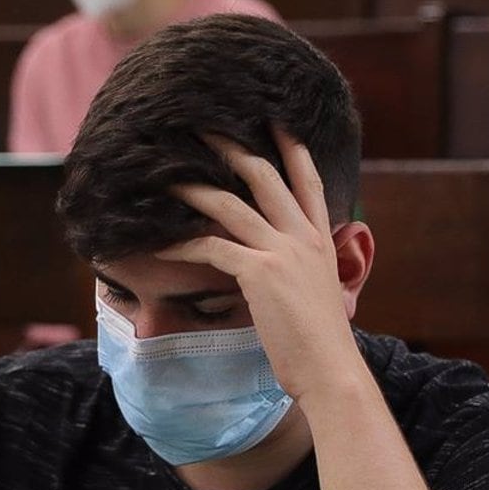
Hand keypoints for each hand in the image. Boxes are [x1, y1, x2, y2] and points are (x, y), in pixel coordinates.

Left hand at [157, 128, 368, 405]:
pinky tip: (158, 245)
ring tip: (166, 173)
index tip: (275, 120)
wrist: (330, 369)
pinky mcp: (259, 272)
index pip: (308, 180)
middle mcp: (303, 236)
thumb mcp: (320, 291)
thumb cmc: (321, 341)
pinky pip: (211, 247)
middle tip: (203, 125)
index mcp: (320, 239)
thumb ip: (302, 267)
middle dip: (232, 147)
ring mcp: (282, 251)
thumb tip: (283, 262)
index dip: (292, 147)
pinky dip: (181, 245)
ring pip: (231, 204)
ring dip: (195, 186)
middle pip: (264, 176)